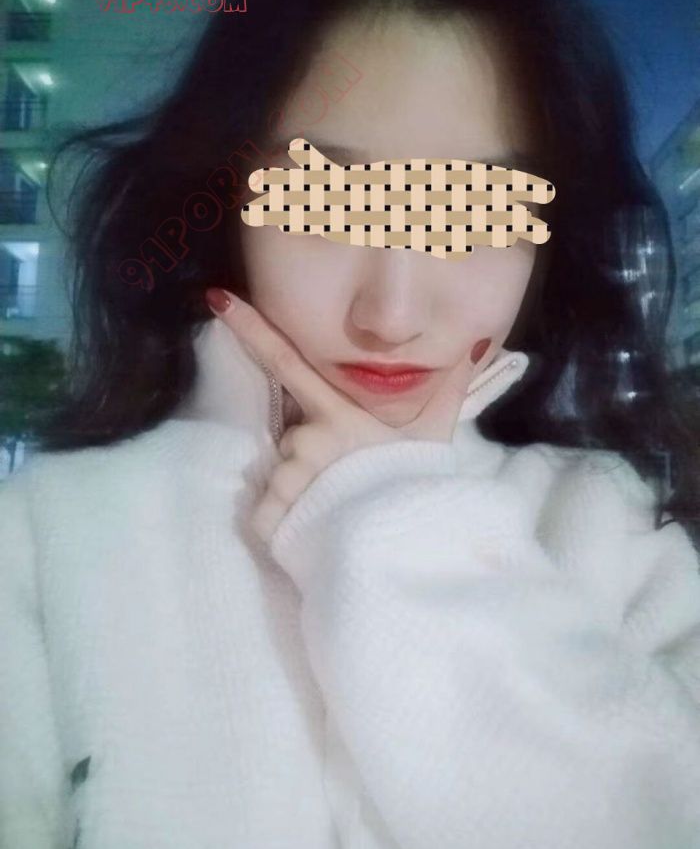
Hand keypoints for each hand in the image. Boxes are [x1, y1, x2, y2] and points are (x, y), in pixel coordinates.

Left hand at [205, 288, 476, 542]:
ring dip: (301, 491)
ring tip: (338, 511)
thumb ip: (448, 387)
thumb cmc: (420, 488)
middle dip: (312, 456)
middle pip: (292, 437)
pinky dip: (284, 524)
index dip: (252, 329)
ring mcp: (289, 479)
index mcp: (338, 415)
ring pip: (281, 475)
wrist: (410, 549)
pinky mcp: (274, 517)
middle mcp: (308, 439)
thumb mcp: (437, 435)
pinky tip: (316, 532)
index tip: (217, 299)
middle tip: (349, 482)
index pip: (286, 362)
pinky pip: (267, 513)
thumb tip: (475, 341)